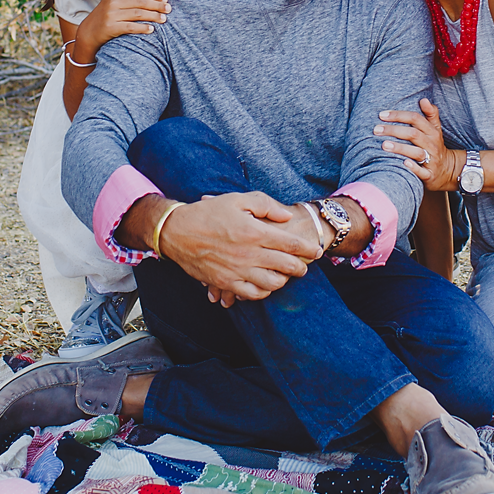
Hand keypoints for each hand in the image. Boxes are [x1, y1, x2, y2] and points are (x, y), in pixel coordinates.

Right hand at [71, 0, 169, 60]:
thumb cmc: (103, 13)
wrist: (88, 32)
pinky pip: (130, 27)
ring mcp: (111, 15)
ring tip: (163, 19)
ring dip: (153, 16)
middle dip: (157, 5)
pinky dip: (142, 28)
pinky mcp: (110, 27)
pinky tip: (152, 29)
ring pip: (137, 14)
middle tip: (169, 9)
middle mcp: (113, 2)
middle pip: (140, 2)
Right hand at [156, 192, 318, 306]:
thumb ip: (266, 205)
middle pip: (287, 266)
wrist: (177, 232)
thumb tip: (287, 216)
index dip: (308, 249)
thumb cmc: (208, 213)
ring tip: (286, 275)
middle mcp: (249, 254)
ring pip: (272, 284)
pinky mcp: (226, 282)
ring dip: (284, 281)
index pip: (291, 244)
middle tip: (304, 265)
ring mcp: (238, 271)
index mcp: (255, 232)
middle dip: (301, 267)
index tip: (316, 250)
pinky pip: (252, 294)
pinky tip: (265, 285)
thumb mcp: (238, 199)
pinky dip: (263, 292)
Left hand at [376, 98, 459, 190]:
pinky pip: (422, 171)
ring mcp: (432, 160)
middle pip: (413, 134)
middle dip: (394, 130)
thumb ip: (431, 114)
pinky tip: (403, 163)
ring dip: (400, 148)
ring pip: (417, 152)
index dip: (399, 115)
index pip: (416, 119)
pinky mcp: (430, 175)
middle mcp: (432, 144)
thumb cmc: (435, 146)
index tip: (382, 115)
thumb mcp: (436, 129)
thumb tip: (424, 99)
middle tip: (377, 129)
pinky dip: (413, 167)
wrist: (449, 169)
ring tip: (384, 145)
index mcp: (432, 131)